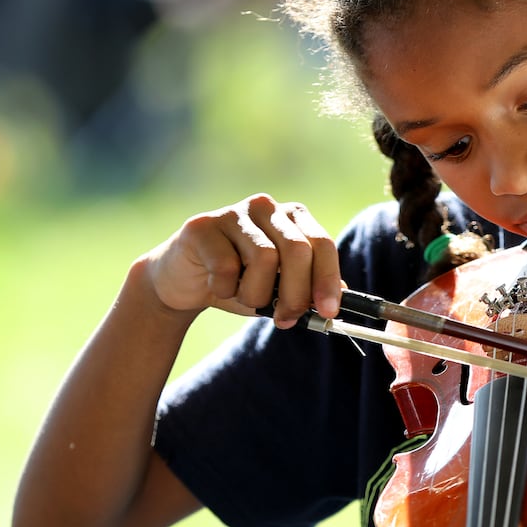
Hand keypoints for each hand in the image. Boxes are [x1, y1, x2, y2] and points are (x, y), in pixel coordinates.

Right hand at [140, 194, 341, 326]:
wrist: (183, 282)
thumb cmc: (239, 282)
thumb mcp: (279, 288)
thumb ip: (309, 288)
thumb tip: (342, 296)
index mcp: (293, 216)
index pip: (322, 244)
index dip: (328, 280)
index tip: (328, 313)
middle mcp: (266, 207)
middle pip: (297, 251)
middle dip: (296, 294)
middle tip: (286, 319)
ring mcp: (233, 212)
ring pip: (264, 259)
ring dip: (256, 294)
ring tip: (244, 297)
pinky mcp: (203, 225)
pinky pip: (226, 266)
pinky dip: (226, 289)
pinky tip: (216, 287)